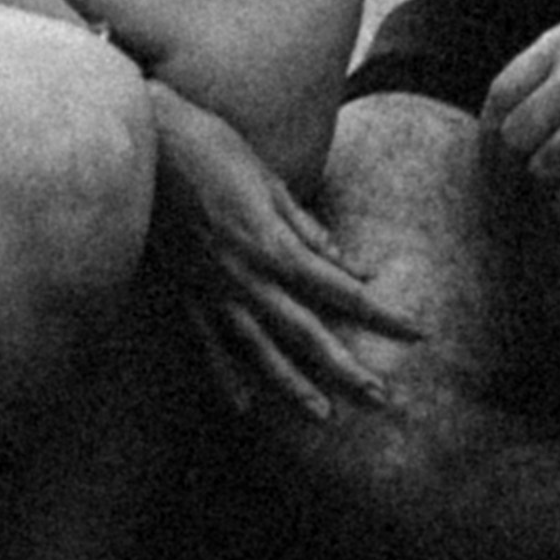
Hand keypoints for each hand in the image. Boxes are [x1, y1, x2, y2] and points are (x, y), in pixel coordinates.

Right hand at [145, 89, 427, 427]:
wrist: (142, 143)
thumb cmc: (211, 148)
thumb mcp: (270, 181)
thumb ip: (308, 230)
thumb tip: (352, 265)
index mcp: (274, 244)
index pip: (341, 289)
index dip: (382, 313)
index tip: (416, 331)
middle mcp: (246, 276)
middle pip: (307, 332)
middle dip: (347, 367)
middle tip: (381, 398)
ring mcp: (212, 290)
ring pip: (260, 350)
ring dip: (294, 386)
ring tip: (324, 416)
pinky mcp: (184, 292)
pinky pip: (209, 344)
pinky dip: (226, 378)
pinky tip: (244, 407)